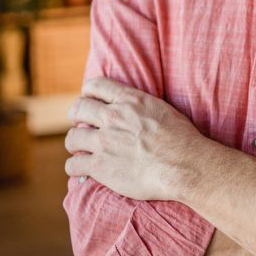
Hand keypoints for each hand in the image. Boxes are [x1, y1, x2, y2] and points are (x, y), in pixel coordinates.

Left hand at [65, 77, 204, 200]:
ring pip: (72, 138)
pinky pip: (73, 165)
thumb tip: (132, 107)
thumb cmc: (181, 139)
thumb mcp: (160, 108)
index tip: (88, 101)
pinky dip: (75, 168)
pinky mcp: (101, 166)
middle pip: (78, 108)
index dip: (88, 93)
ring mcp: (104, 142)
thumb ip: (140, 105)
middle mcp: (113, 117)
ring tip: (81, 150)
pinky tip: (82, 170)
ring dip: (74, 143)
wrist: (183, 165)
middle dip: (76, 116)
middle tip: (80, 126)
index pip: (95, 85)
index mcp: (129, 100)